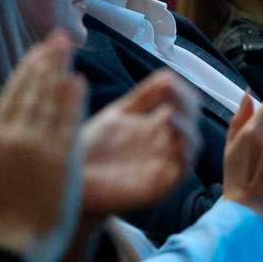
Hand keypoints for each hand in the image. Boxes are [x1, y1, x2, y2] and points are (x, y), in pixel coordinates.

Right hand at [0, 31, 85, 261]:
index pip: (11, 95)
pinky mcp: (60, 157)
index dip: (26, 70)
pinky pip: (67, 120)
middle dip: (44, 60)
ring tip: (68, 49)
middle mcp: (12, 136)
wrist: (18, 241)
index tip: (37, 52)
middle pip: (30, 89)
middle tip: (57, 38)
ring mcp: (37, 144)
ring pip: (48, 98)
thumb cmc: (2, 212)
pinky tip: (78, 81)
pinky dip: (72, 98)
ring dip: (58, 70)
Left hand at [79, 69, 199, 215]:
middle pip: (190, 123)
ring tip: (170, 115)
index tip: (171, 80)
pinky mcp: (160, 187)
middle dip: (187, 108)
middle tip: (175, 96)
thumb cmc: (91, 150)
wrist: (71, 181)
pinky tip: (174, 143)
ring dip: (186, 130)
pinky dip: (184, 157)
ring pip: (191, 146)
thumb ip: (143, 97)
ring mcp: (163, 165)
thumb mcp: (117, 115)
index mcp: (154, 126)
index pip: (181, 105)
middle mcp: (163, 145)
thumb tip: (168, 75)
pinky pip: (181, 172)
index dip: (181, 93)